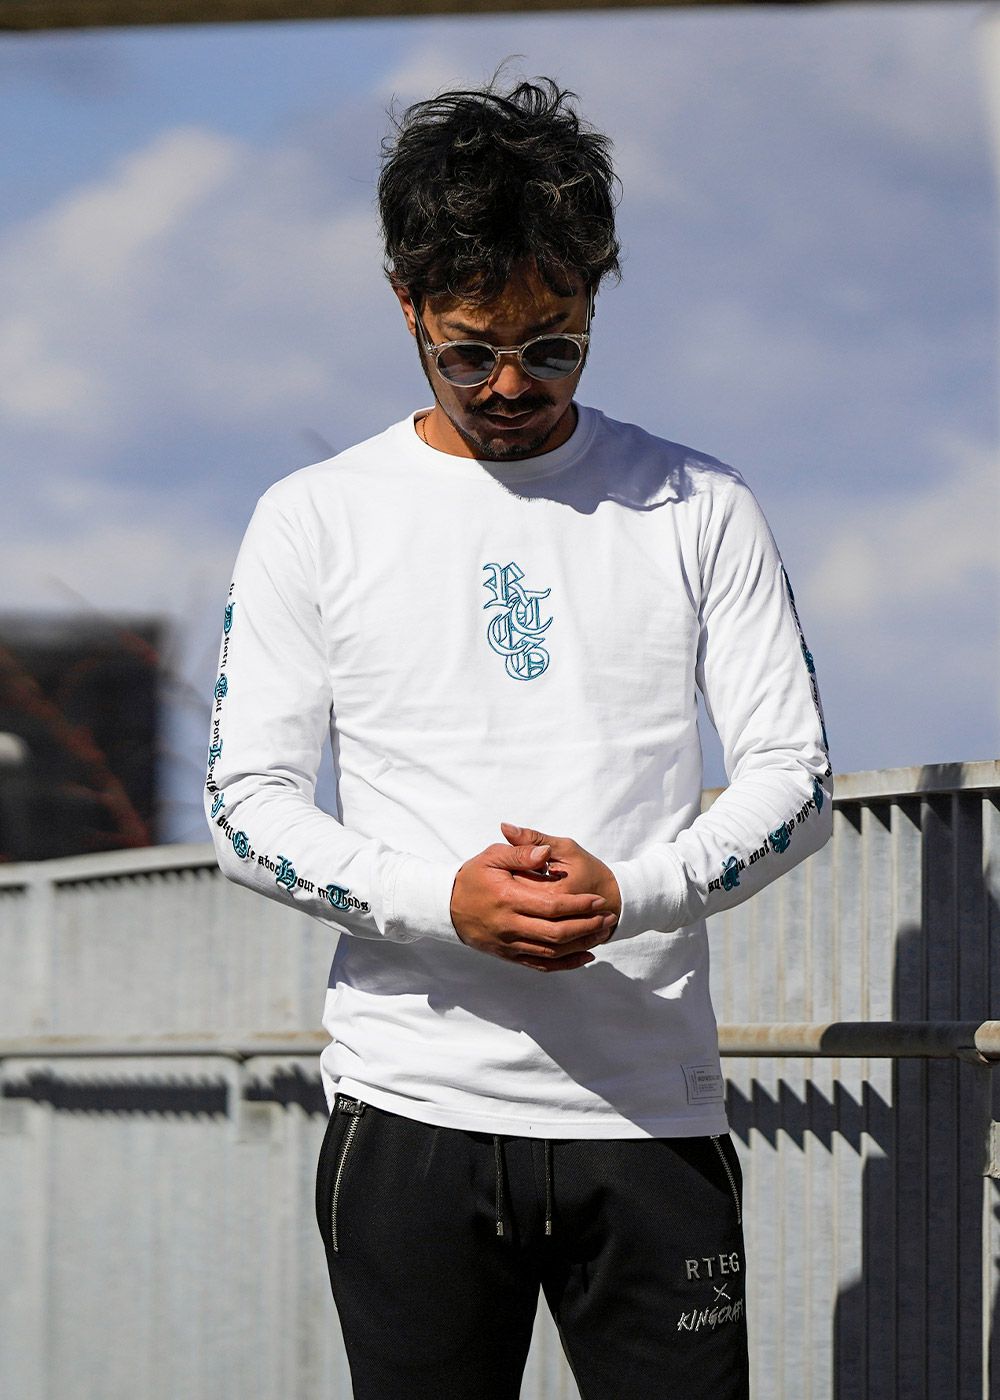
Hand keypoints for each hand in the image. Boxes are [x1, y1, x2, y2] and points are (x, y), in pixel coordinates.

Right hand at [450, 837, 617, 972]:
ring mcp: (509, 944)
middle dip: (586, 926)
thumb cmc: (472, 877)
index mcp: (508, 899)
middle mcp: (509, 925)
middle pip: (556, 933)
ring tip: (601, 933)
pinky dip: (565, 964)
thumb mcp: (492, 856)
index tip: (598, 900)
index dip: (579, 905)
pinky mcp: (508, 955)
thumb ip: (520, 852)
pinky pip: (541, 964)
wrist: (445, 907)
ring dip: (581, 944)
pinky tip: (584, 957)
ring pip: (552, 951)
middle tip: (607, 917)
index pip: (552, 906)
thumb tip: (545, 854)